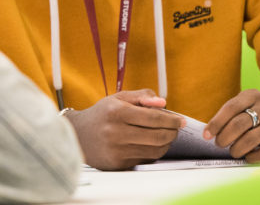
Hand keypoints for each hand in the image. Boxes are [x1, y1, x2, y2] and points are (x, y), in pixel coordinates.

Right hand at [65, 89, 183, 170]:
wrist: (78, 135)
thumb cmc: (103, 114)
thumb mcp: (119, 98)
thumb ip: (143, 96)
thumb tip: (163, 103)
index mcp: (117, 112)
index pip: (154, 118)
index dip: (172, 120)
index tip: (181, 121)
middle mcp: (116, 132)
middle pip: (157, 136)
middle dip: (172, 132)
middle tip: (176, 129)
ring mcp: (116, 150)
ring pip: (154, 150)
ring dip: (166, 143)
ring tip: (166, 136)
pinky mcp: (117, 164)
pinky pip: (145, 159)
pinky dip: (154, 152)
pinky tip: (153, 144)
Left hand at [204, 89, 259, 161]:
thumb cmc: (256, 120)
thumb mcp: (244, 109)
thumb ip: (228, 117)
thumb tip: (208, 133)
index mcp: (254, 96)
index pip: (231, 107)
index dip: (216, 122)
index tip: (206, 135)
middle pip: (238, 124)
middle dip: (224, 137)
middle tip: (219, 144)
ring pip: (249, 140)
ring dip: (236, 149)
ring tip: (233, 151)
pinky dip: (251, 157)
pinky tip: (248, 156)